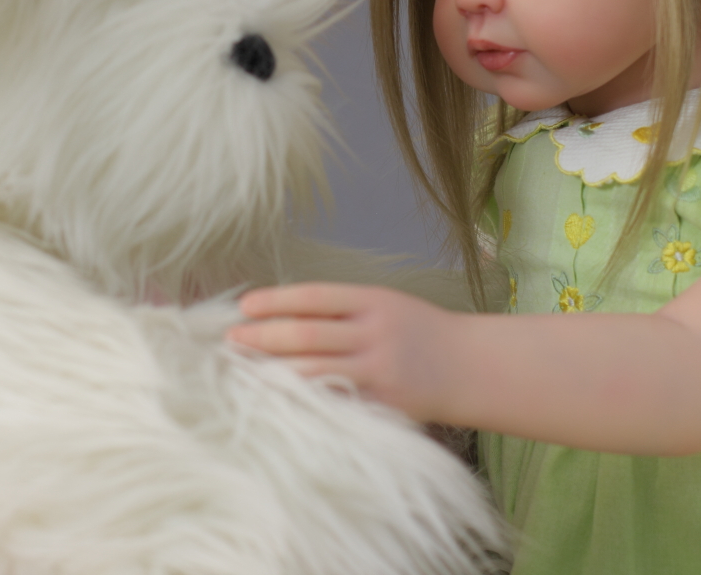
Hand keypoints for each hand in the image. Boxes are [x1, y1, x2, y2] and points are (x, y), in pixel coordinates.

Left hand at [229, 283, 456, 421]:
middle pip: (306, 334)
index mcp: (373, 301)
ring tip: (243, 371)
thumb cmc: (418, 331)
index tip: (244, 304)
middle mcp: (374, 333)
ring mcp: (378, 370)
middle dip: (263, 337)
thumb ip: (341, 310)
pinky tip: (276, 399)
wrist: (469, 366)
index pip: (313, 297)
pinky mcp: (382, 403)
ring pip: (313, 371)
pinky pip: (333, 400)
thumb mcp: (385, 305)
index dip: (275, 300)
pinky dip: (302, 399)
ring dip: (272, 371)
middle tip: (231, 339)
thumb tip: (281, 314)